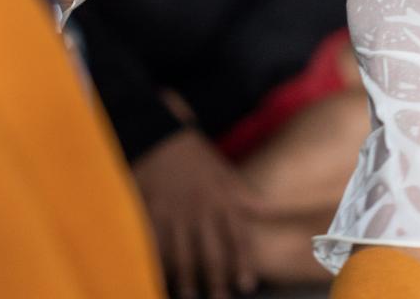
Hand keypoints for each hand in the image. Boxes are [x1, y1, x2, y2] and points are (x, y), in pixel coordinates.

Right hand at [135, 129, 262, 298]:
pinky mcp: (151, 211)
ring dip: (187, 278)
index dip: (243, 262)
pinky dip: (158, 261)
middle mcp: (201, 209)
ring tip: (189, 295)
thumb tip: (268, 210)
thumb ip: (244, 195)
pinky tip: (160, 276)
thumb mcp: (223, 171)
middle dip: (217, 279)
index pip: (237, 237)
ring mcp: (175, 212)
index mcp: (221, 199)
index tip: (246, 285)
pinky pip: (156, 242)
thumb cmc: (194, 156)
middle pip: (211, 251)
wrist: (159, 135)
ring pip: (183, 252)